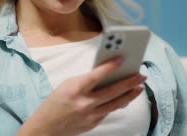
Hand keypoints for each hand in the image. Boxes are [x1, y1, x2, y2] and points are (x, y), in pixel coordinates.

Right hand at [17, 57, 145, 135]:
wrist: (45, 128)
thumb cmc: (54, 103)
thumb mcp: (67, 85)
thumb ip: (85, 81)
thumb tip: (106, 74)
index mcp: (75, 89)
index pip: (96, 75)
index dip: (110, 66)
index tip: (122, 59)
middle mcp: (84, 103)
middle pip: (112, 91)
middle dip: (129, 82)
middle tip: (141, 75)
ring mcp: (90, 115)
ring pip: (115, 104)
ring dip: (130, 94)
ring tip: (139, 87)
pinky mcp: (93, 123)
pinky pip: (108, 111)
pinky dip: (117, 103)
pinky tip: (125, 98)